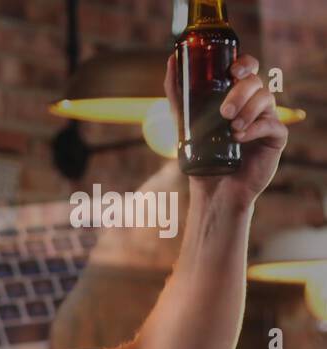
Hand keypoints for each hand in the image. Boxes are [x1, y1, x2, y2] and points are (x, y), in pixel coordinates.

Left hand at [165, 53, 287, 205]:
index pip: (248, 68)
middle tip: (223, 112)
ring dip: (247, 111)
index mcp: (236, 94)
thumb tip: (171, 60)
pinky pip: (272, 124)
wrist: (213, 189)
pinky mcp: (276, 138)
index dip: (245, 63)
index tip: (233, 70)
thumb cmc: (200, 153)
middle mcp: (253, 103)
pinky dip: (255, 128)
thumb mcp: (184, 120)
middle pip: (256, 82)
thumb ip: (178, 93)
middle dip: (240, 92)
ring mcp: (266, 119)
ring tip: (231, 128)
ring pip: (266, 99)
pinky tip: (240, 137)